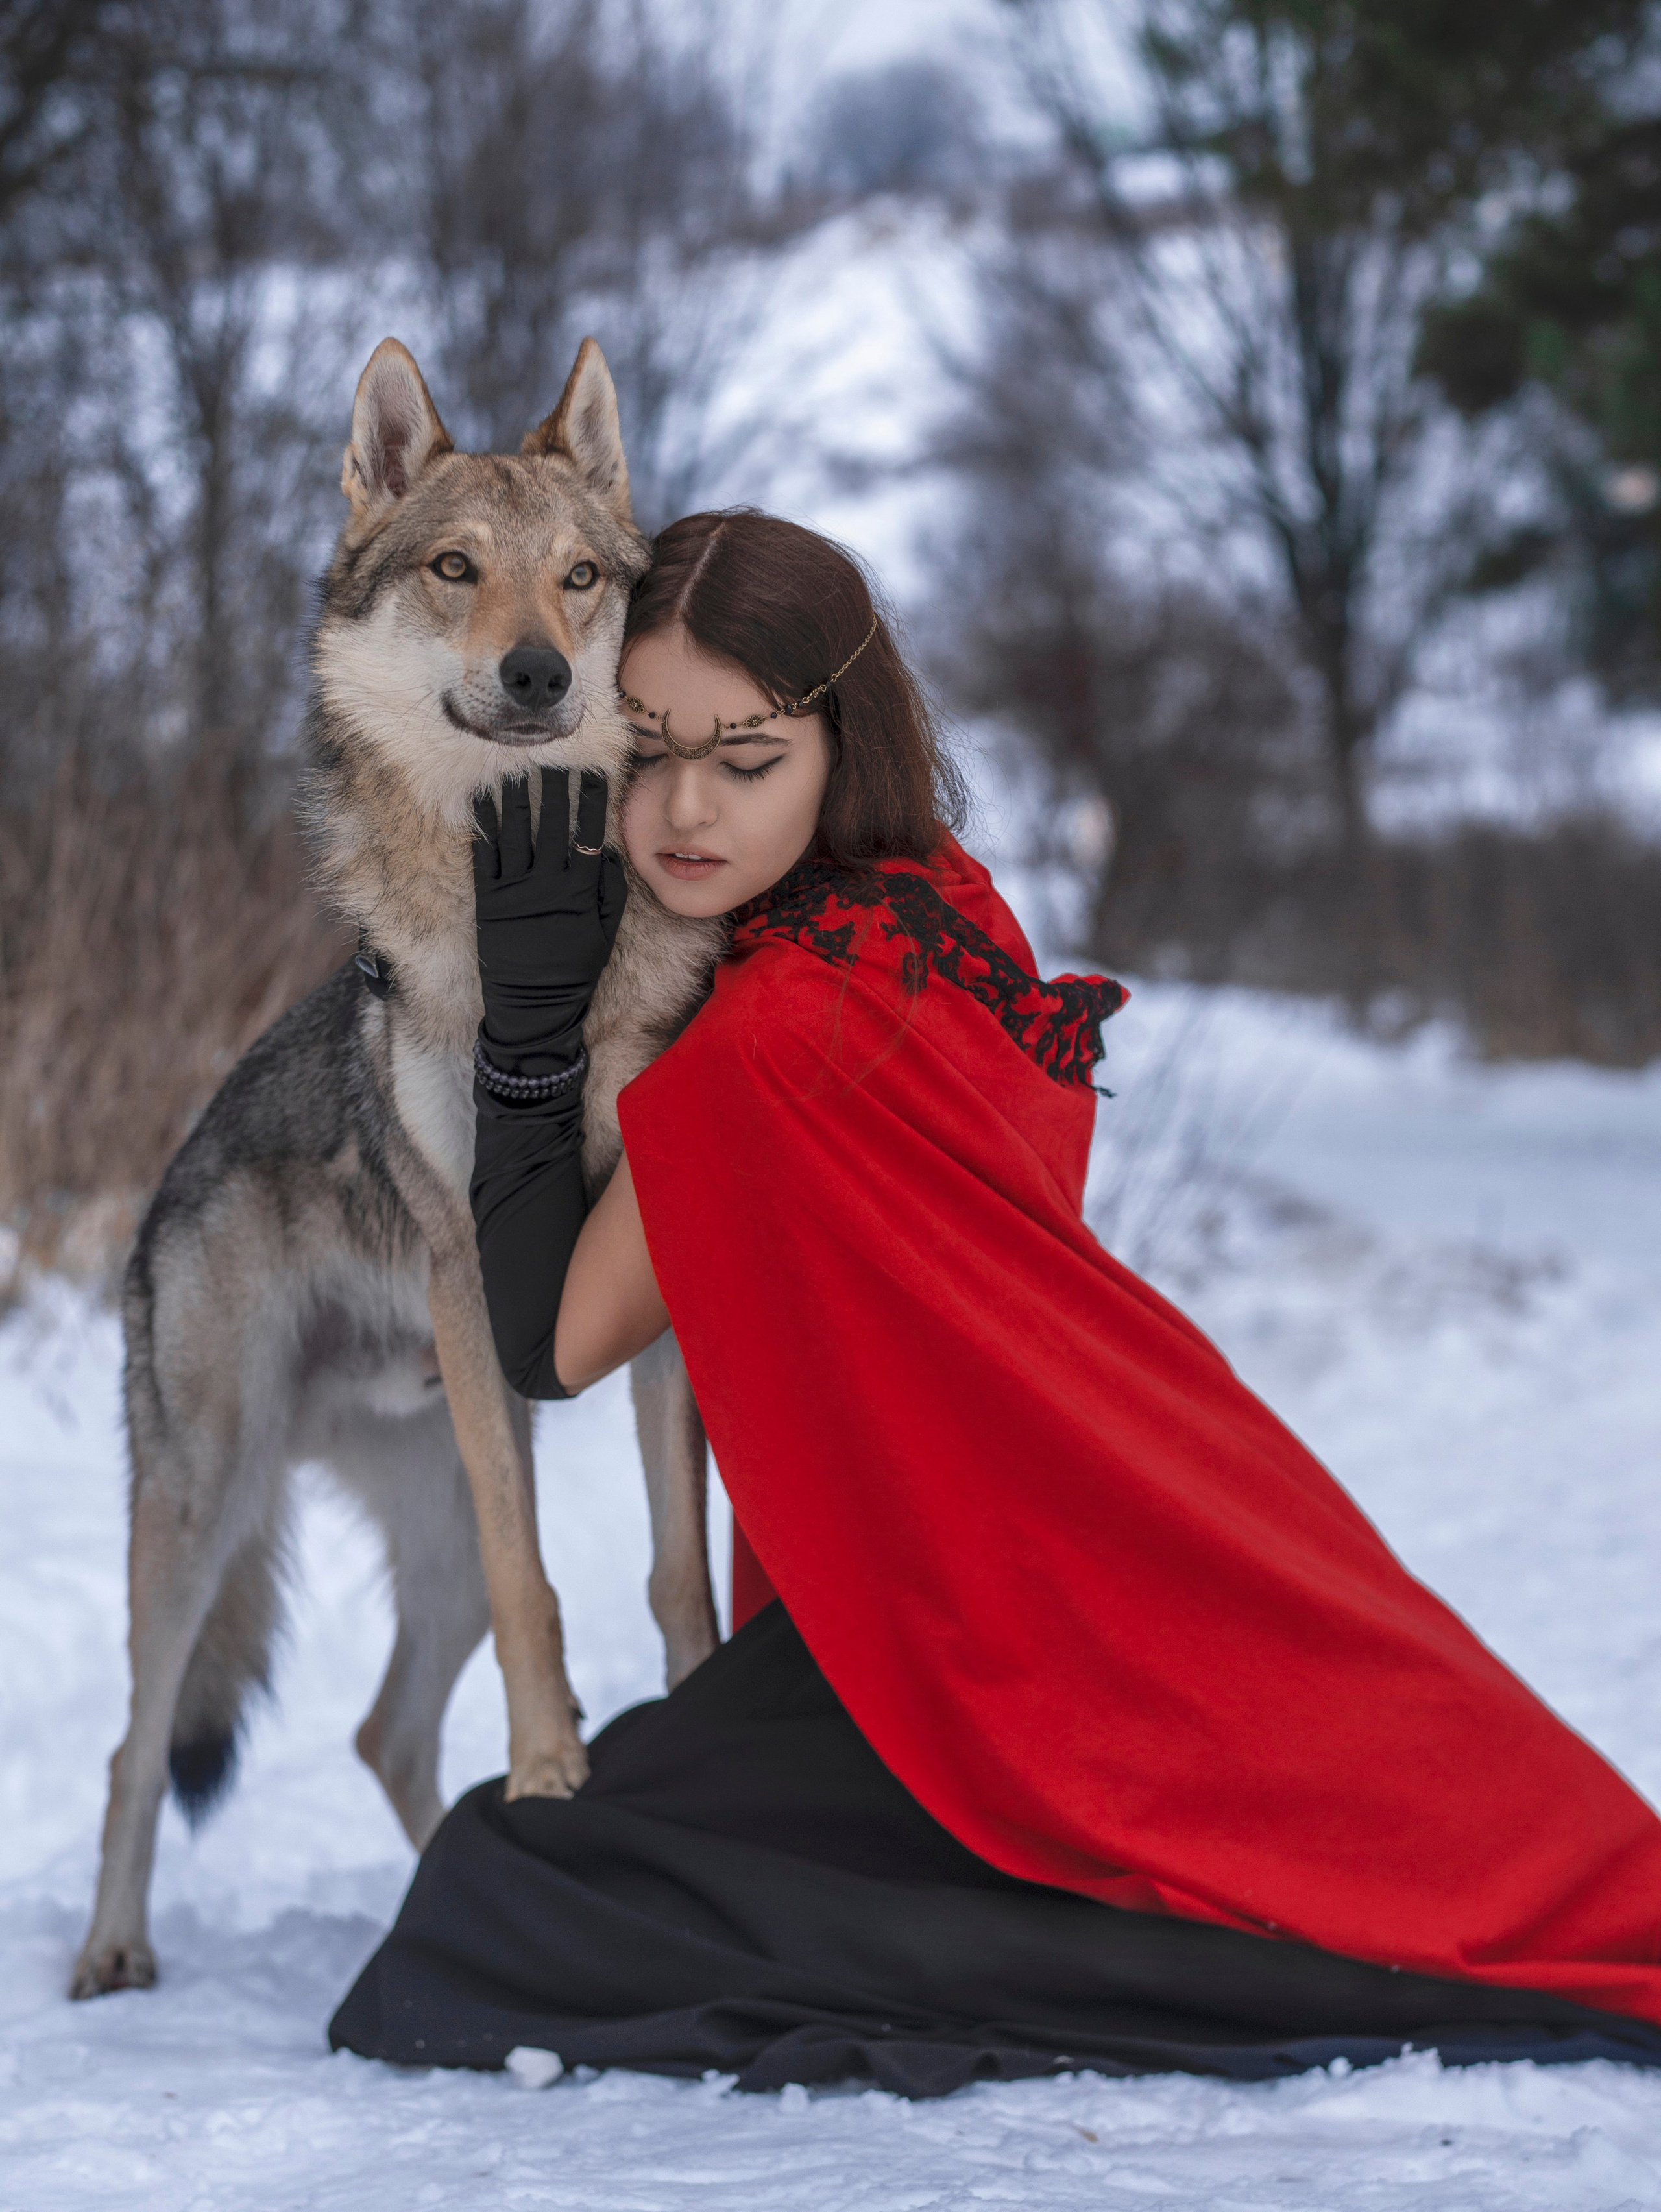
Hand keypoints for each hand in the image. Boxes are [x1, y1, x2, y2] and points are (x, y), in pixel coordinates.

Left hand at [472, 769, 625, 1074]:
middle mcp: (548, 884)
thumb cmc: (574, 970)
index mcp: (580, 891)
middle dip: (555, 789)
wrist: (534, 1006)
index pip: (589, 835)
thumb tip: (607, 852)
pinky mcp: (488, 899)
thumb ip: (611, 892)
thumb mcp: (605, 934)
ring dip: (516, 797)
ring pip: (515, 832)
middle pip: (552, 825)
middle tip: (555, 761)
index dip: (593, 803)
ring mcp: (515, 890)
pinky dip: (485, 826)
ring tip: (516, 769)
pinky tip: (484, 801)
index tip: (596, 776)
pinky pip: (485, 854)